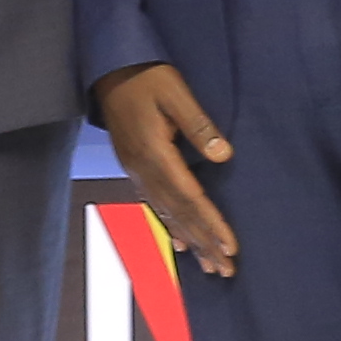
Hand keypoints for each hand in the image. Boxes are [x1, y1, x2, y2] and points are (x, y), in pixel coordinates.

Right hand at [94, 61, 236, 275]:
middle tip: (226, 271)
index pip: (190, 197)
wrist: (110, 70)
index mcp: (155, 153)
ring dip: (190, 240)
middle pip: (178, 214)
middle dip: (204, 244)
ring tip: (209, 266)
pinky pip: (153, 205)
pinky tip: (179, 242)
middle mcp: (143, 169)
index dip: (211, 224)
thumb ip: (199, 125)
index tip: (230, 248)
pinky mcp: (134, 167)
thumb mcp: (176, 92)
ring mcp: (136, 171)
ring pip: (166, 214)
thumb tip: (224, 156)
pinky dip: (169, 226)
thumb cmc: (146, 77)